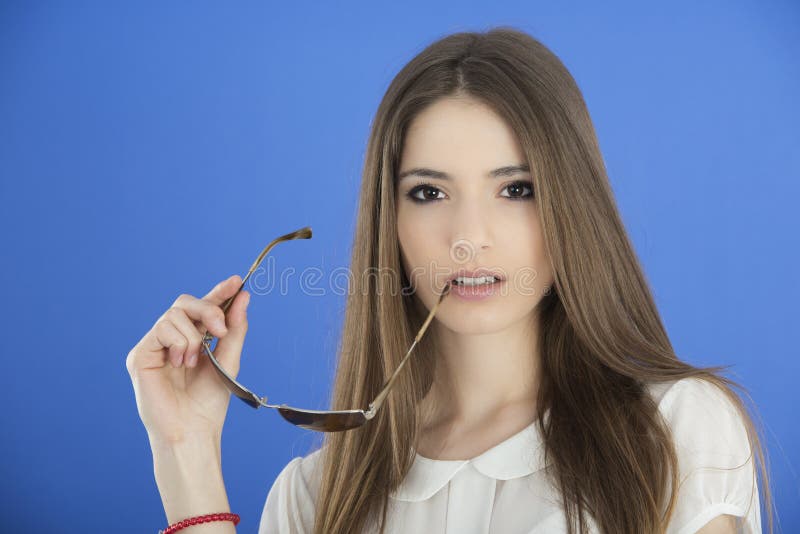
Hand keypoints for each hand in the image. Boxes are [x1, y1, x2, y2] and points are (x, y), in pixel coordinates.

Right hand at [126, 275, 249, 444]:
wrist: (194, 430)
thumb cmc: (208, 402)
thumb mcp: (229, 360)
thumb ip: (234, 329)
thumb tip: (242, 297)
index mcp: (193, 340)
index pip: (202, 308)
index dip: (218, 292)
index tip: (236, 281)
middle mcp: (171, 340)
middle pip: (185, 302)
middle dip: (209, 309)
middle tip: (221, 331)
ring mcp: (154, 346)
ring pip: (174, 314)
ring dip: (193, 336)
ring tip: (195, 361)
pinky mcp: (140, 355)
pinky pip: (161, 329)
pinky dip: (179, 342)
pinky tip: (180, 363)